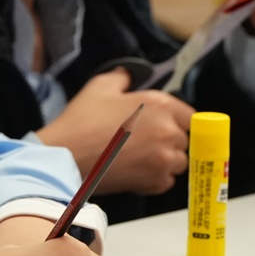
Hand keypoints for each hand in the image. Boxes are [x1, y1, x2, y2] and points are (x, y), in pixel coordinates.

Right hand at [37, 68, 193, 195]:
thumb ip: (123, 77)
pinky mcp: (154, 181)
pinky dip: (154, 178)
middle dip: (168, 140)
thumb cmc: (81, 123)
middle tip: (143, 141)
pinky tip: (135, 170)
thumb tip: (129, 74)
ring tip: (140, 157)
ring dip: (164, 160)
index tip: (164, 125)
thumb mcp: (100, 87)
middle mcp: (167, 131)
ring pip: (178, 161)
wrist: (65, 155)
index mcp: (160, 105)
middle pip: (183, 139)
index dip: (175, 120)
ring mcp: (163, 158)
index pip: (189, 115)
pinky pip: (166, 181)